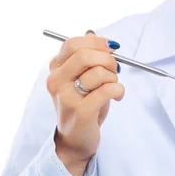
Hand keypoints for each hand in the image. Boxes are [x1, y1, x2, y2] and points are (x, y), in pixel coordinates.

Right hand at [46, 29, 124, 164]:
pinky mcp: (81, 111)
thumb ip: (87, 57)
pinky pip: (107, 90)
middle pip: (84, 55)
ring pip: (98, 73)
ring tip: (113, 87)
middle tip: (115, 69)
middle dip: (107, 59)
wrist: (76, 139)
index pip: (74, 44)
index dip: (96, 43)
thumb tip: (97, 36)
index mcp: (55, 69)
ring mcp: (66, 97)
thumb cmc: (83, 105)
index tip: (111, 49)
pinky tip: (117, 96)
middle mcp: (56, 81)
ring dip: (114, 78)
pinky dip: (118, 90)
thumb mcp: (82, 78)